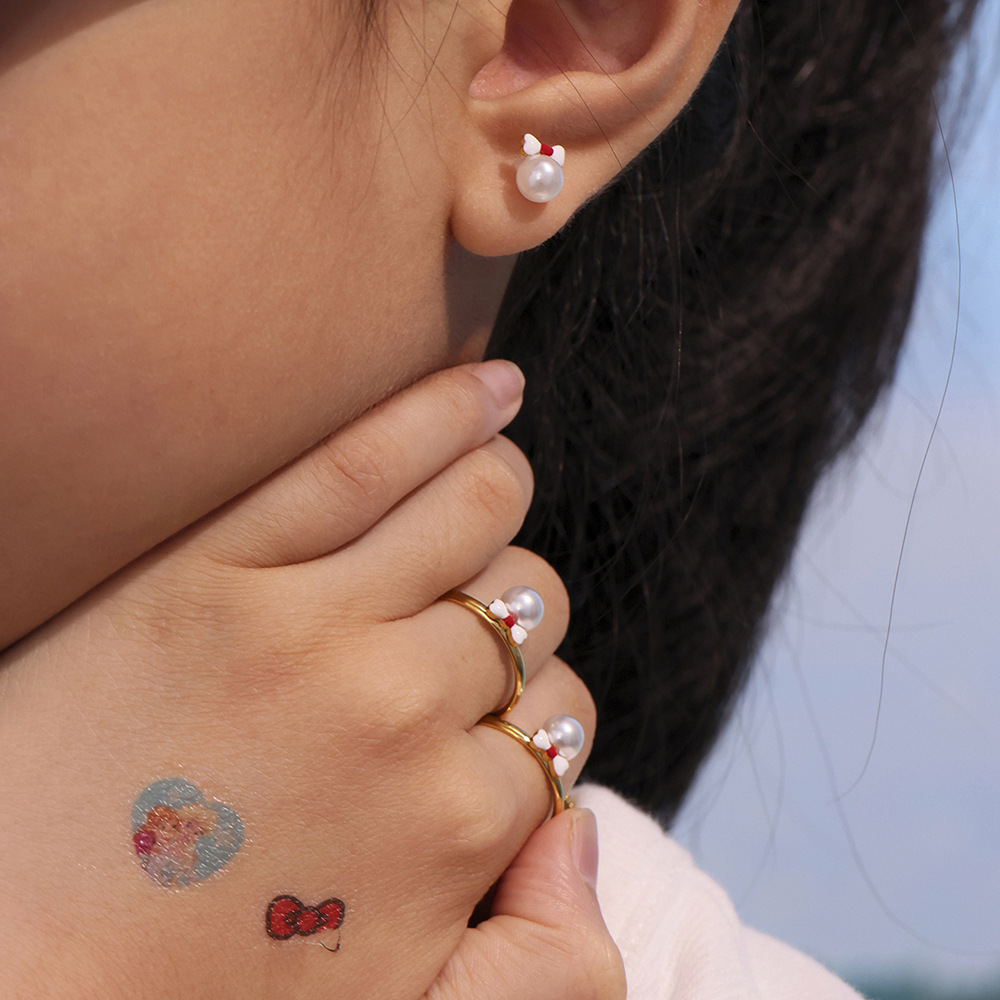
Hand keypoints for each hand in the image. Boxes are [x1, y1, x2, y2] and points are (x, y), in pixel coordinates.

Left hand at [0, 362, 608, 999]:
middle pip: (528, 606)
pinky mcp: (218, 569)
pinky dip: (444, 413)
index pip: (560, 715)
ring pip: (476, 515)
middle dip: (516, 607)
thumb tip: (578, 827)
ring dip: (503, 491)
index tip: (492, 703)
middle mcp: (404, 712)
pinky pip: (363, 461)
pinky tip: (491, 387)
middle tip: (470, 612)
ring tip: (494, 474)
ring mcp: (310, 628)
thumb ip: (539, 950)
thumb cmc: (208, 997)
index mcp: (456, 821)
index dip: (535, 706)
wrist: (8, 974)